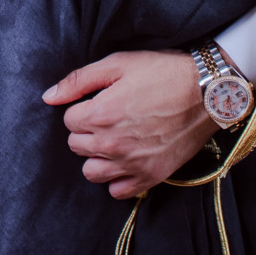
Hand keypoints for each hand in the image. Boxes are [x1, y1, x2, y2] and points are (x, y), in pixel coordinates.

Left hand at [43, 50, 218, 199]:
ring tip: (114, 140)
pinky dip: (118, 179)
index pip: (68, 121)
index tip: (98, 101)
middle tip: (107, 117)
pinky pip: (118, 191)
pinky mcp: (150, 176)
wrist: (207, 92)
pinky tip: (126, 160)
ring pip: (91, 173)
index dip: (81, 108)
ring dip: (97, 157)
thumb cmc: (163, 72)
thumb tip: (48, 97)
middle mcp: (111, 143)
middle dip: (86, 131)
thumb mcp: (118, 64)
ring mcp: (131, 163)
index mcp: (100, 114)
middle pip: (76, 146)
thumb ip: (79, 81)